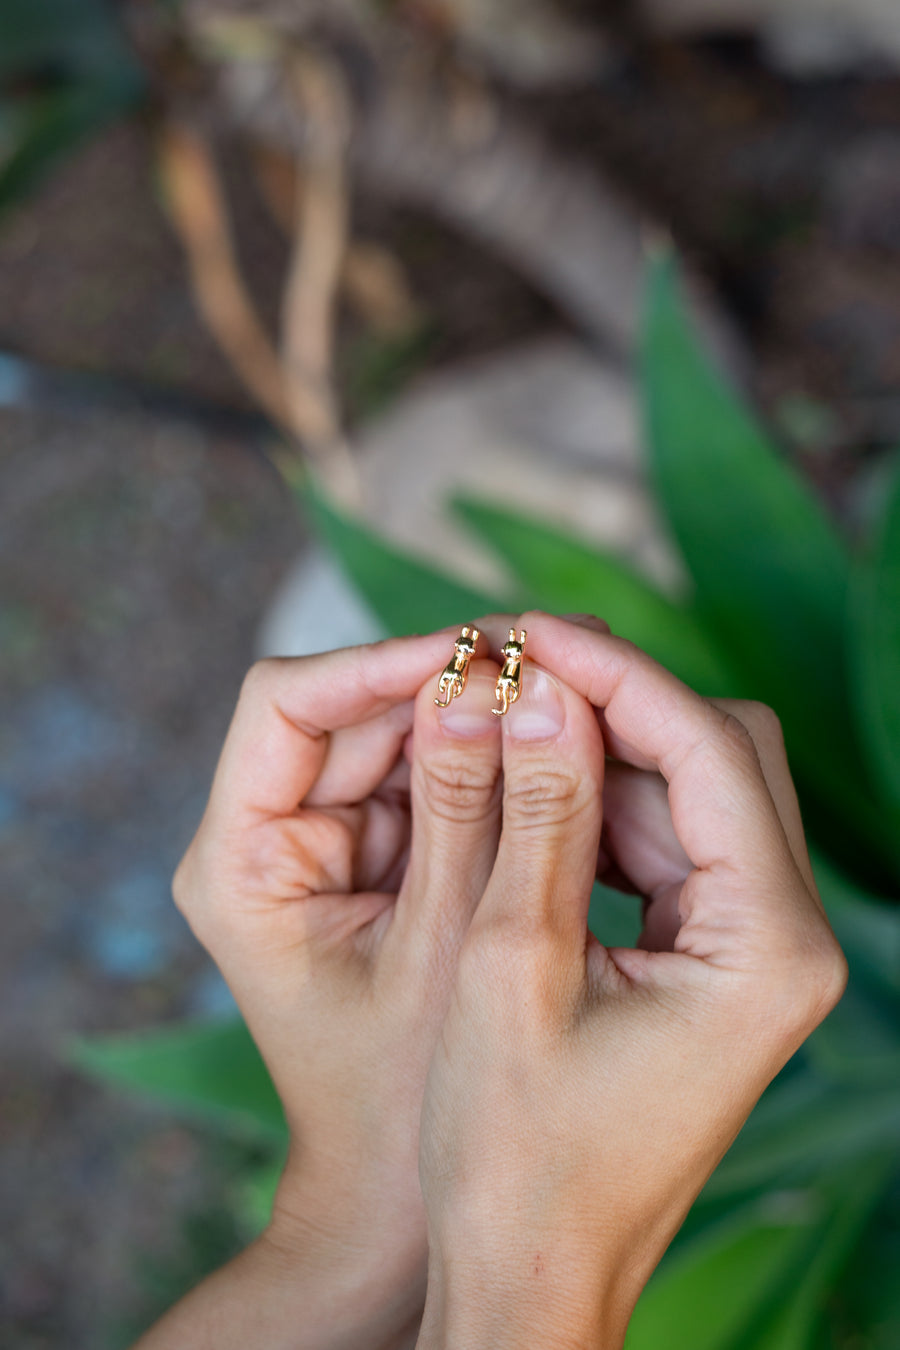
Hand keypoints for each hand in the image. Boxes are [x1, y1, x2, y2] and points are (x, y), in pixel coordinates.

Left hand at [138, 624, 514, 1349]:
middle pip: (349, 710)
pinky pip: (429, 779)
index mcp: (241, 860)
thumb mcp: (448, 944)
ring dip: (478, 714)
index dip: (380, 661)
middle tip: (556, 653)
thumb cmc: (404, 1097)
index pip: (283, 703)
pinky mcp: (373, 861)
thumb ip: (472, 810)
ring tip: (576, 687)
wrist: (393, 1203)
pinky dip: (488, 761)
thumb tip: (499, 682)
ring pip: (396, 735)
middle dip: (449, 681)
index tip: (481, 648)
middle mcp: (266, 838)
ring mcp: (322, 847)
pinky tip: (559, 746)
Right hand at [416, 612, 847, 1349]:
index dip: (613, 674)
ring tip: (502, 725)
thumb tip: (539, 684)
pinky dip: (602, 809)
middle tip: (507, 671)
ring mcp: (757, 951)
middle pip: (723, 755)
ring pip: (696, 792)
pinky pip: (672, 845)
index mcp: (767, 947)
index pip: (710, 748)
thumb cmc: (515, 1150)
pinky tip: (528, 798)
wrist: (531, 1273)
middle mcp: (788, 940)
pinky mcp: (716, 961)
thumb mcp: (509, 966)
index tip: (520, 631)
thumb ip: (536, 813)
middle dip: (615, 704)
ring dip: (602, 753)